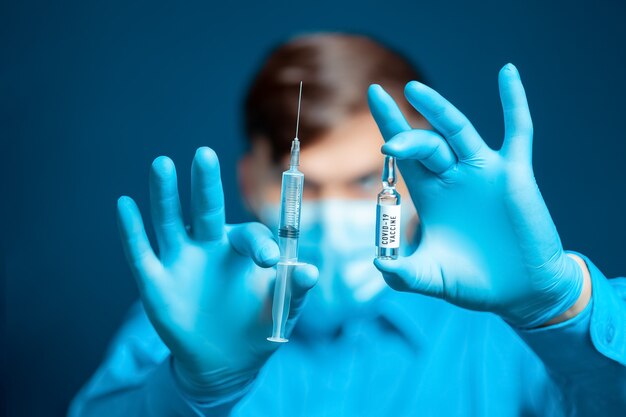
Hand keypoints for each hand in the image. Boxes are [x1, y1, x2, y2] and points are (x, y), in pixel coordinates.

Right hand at [116, 147, 316, 397]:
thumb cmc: (257, 327)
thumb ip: (294, 289)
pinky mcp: (156, 282)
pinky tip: (124, 204)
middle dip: (206, 184)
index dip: (258, 243)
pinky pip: (141, 253)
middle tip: (205, 155)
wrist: (224, 362)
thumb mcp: (281, 310)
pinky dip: (132, 230)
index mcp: (241, 249)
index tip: (268, 260)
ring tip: (163, 164)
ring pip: (170, 221)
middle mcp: (209, 246)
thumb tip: (311, 270)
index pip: (248, 234)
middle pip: (206, 209)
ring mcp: (181, 261)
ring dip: (165, 194)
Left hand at [368, 64, 584, 328]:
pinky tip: (508, 72)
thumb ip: (404, 273)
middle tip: (389, 144)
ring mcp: (484, 172)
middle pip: (425, 143)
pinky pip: (518, 132)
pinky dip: (514, 103)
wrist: (518, 290)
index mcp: (430, 193)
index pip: (404, 153)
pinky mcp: (515, 175)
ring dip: (438, 110)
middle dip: (406, 139)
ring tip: (415, 90)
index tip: (373, 96)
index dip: (389, 125)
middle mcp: (453, 176)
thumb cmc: (472, 281)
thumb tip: (379, 263)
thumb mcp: (431, 277)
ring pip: (458, 131)